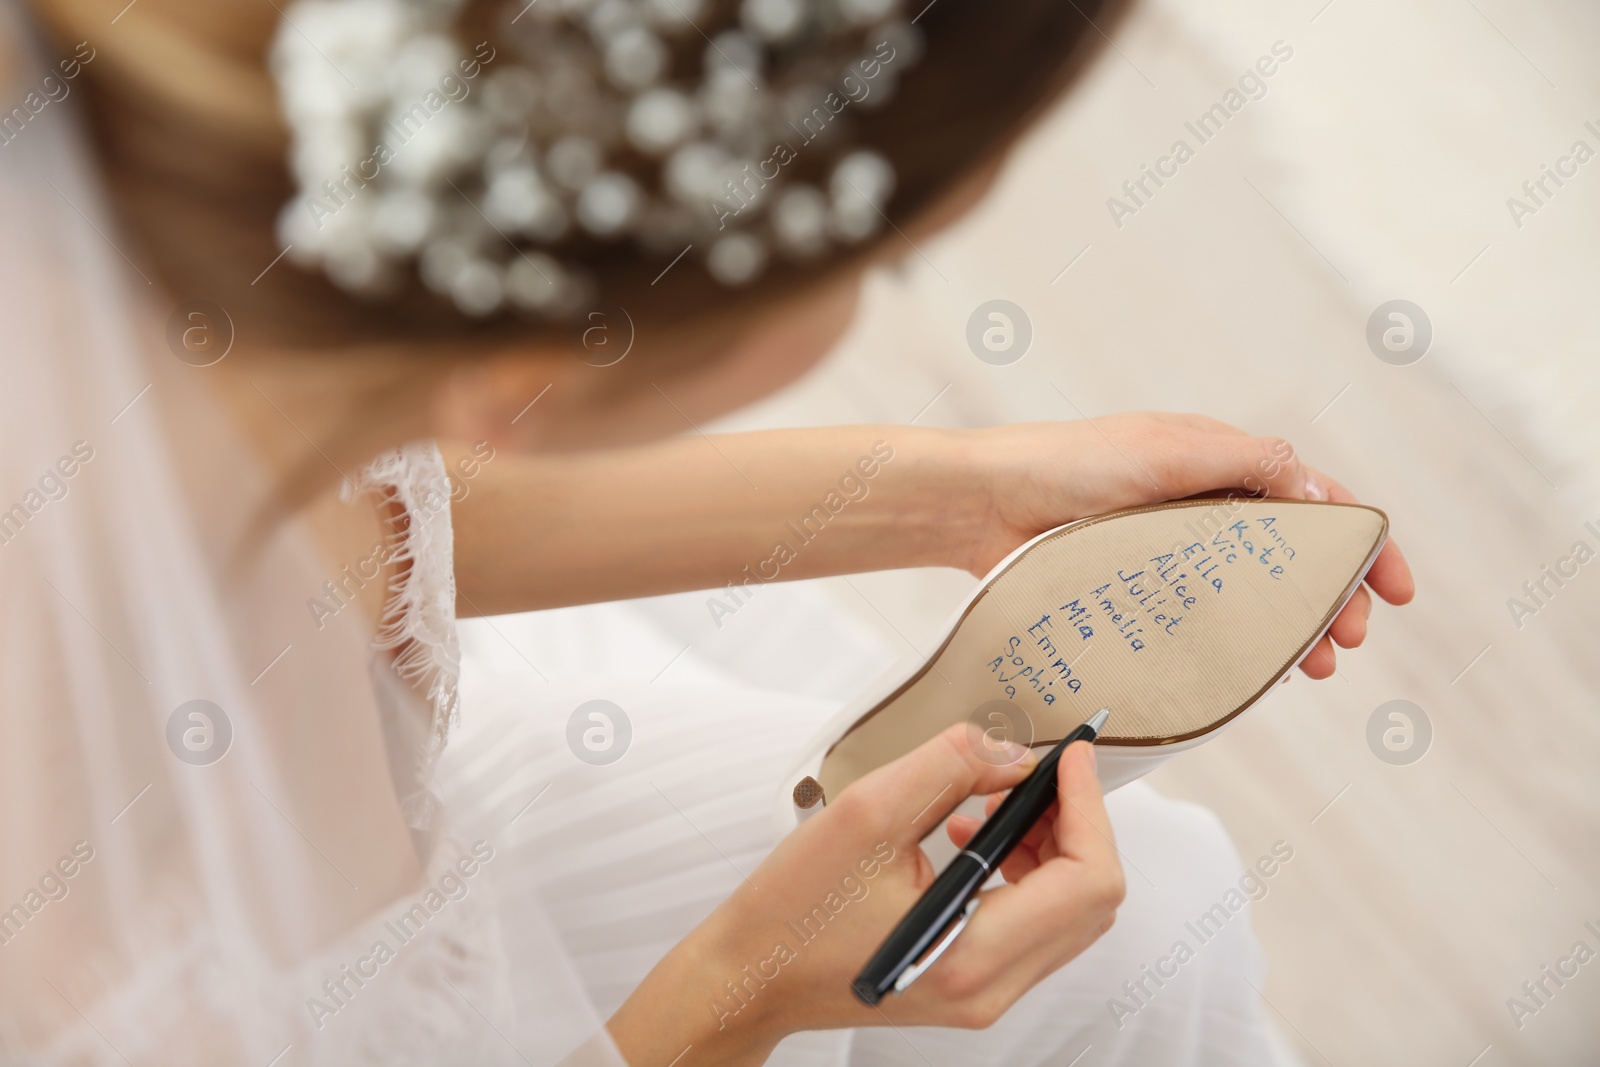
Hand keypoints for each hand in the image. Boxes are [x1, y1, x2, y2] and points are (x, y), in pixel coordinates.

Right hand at [606, 726, 1122, 1064]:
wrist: (752, 973)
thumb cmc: (793, 910)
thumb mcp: (867, 814)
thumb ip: (948, 768)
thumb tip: (1009, 751)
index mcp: (973, 953)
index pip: (1087, 880)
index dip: (1088, 806)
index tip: (1071, 758)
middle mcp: (990, 987)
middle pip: (1090, 899)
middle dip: (1073, 822)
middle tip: (1035, 773)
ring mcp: (983, 993)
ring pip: (1067, 912)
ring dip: (1047, 845)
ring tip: (989, 802)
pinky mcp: (970, 984)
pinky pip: (1032, 925)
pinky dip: (1022, 872)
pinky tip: (969, 835)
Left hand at [950, 413, 1414, 677]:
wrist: (984, 502)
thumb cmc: (1067, 462)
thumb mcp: (1168, 450)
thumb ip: (1248, 465)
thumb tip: (1324, 493)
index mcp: (1220, 463)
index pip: (1314, 500)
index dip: (1364, 542)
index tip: (1397, 588)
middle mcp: (1202, 504)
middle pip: (1292, 555)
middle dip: (1333, 598)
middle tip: (1347, 643)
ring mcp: (1170, 547)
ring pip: (1252, 592)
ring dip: (1291, 628)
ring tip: (1311, 669)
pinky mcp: (1136, 584)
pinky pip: (1202, 616)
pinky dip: (1235, 641)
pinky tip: (1250, 669)